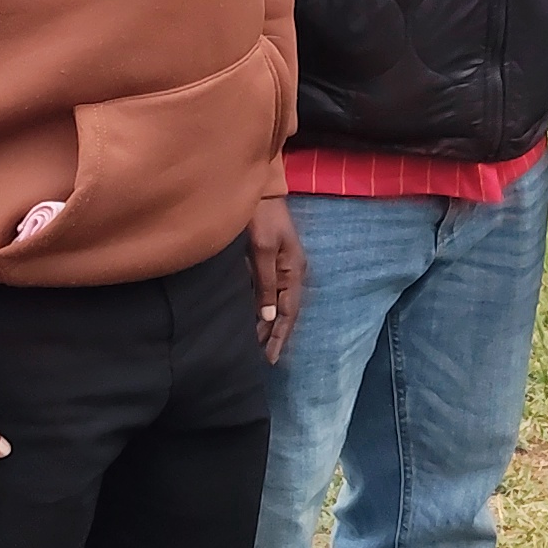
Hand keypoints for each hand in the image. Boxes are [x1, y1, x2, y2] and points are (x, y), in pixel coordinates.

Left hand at [248, 199, 306, 361]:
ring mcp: (282, 266)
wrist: (258, 189)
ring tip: (256, 344)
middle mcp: (291, 272)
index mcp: (294, 270)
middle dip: (274, 334)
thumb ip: (265, 283)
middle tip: (262, 357)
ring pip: (276, 303)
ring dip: (267, 323)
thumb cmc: (261, 216)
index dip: (280, 336)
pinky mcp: (270, 260)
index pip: (289, 312)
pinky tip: (253, 317)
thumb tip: (268, 316)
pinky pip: (268, 292)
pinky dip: (262, 308)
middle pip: (285, 311)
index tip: (271, 358)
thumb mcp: (262, 249)